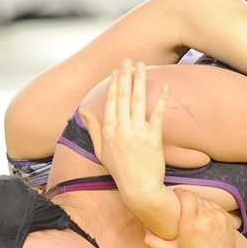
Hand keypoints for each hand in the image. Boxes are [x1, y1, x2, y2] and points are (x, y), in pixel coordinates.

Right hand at [81, 60, 174, 225]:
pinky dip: (161, 99)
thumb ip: (92, 128)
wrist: (139, 189)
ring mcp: (137, 132)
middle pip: (123, 96)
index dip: (115, 82)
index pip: (111, 100)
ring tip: (142, 65)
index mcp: (108, 129)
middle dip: (126, 75)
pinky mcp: (153, 137)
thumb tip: (82, 111)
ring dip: (140, 80)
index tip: (117, 69)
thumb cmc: (120, 170)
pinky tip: (164, 85)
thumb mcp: (100, 150)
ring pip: (138, 100)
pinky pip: (157, 114)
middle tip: (129, 59)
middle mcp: (121, 128)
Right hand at [143, 187, 244, 247]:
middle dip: (185, 199)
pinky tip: (201, 220)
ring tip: (190, 215)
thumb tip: (144, 225)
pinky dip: (206, 209)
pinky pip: (213, 206)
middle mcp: (206, 217)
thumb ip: (153, 240)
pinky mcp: (226, 217)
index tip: (172, 196)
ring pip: (204, 200)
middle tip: (179, 207)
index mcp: (191, 225)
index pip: (185, 195)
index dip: (178, 193)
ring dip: (196, 204)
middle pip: (194, 196)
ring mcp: (218, 216)